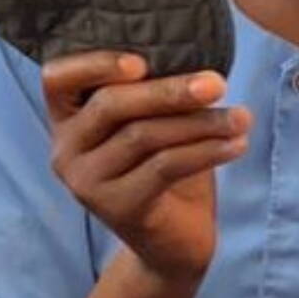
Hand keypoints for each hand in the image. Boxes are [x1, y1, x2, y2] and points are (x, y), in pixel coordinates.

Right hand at [43, 52, 250, 282]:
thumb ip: (150, 94)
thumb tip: (192, 54)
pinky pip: (164, 167)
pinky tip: (237, 144)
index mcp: (66, 117)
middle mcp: (65, 149)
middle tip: (217, 83)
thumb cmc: (162, 168)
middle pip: (110, 105)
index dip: (94, 64)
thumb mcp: (149, 123)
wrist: (172, 243)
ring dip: (199, 123)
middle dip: (168, 91)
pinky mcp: (117, 208)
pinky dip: (206, 151)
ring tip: (242, 117)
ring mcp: (86, 181)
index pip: (56, 78)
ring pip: (142, 136)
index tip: (142, 60)